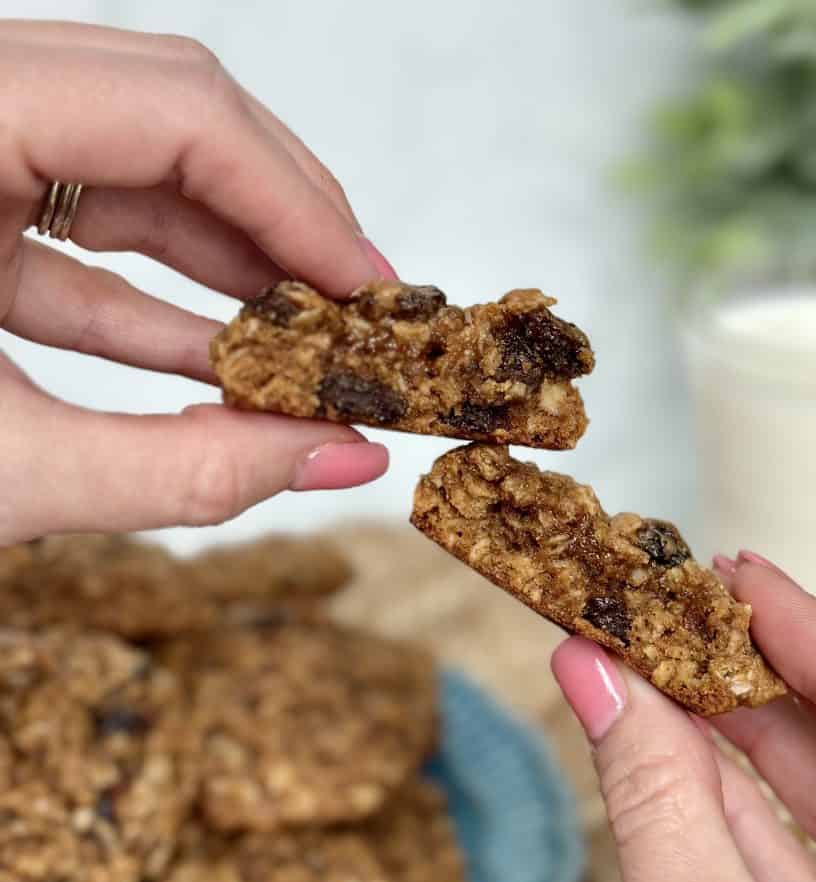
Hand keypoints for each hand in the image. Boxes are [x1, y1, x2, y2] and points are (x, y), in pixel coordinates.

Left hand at [0, 20, 392, 544]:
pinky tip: (224, 361)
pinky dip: (154, 298)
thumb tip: (341, 459)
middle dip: (278, 215)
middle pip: (168, 112)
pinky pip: (71, 231)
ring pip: (128, 170)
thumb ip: (187, 469)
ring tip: (305, 345)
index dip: (298, 199)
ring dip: (227, 261)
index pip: (176, 106)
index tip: (372, 291)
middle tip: (355, 310)